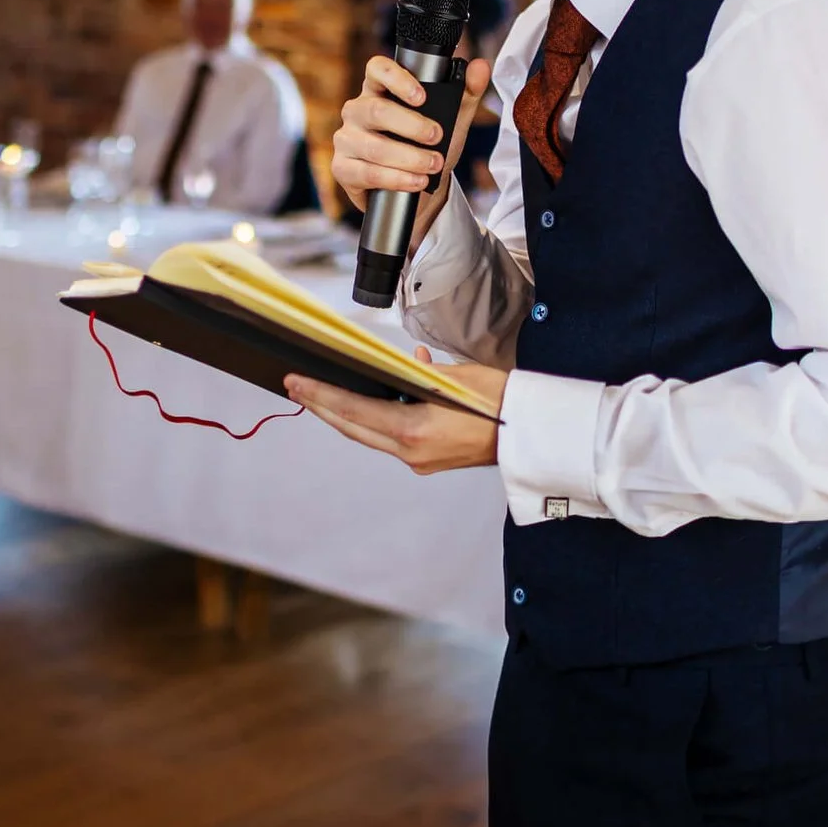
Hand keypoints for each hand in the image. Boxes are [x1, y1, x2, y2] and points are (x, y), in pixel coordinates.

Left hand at [286, 348, 506, 474]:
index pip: (354, 410)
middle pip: (353, 427)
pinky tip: (378, 395)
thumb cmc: (502, 402)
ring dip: (346, 413)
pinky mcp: (429, 460)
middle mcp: (411, 451)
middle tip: (297, 386)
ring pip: (370, 434)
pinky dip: (378, 417)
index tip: (296, 383)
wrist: (531, 436)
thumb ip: (419, 373)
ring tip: (323, 393)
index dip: (321, 396)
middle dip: (323, 406)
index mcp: (414, 430)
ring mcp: (419, 460)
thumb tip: (401, 366)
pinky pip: (391, 437)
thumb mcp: (456, 377)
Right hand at [331, 55, 492, 238]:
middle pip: (376, 110)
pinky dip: (397, 179)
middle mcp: (357, 110)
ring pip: (374, 147)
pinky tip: (416, 182)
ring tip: (433, 164)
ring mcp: (346, 139)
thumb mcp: (451, 119)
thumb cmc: (427, 146)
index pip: (376, 69)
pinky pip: (368, 173)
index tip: (421, 96)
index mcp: (378, 90)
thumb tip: (480, 67)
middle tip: (437, 136)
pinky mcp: (343, 168)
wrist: (418, 189)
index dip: (396, 78)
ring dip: (409, 158)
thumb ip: (466, 93)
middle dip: (411, 125)